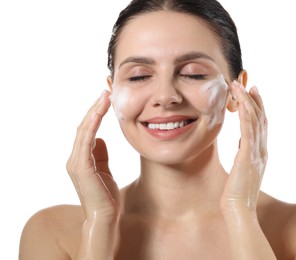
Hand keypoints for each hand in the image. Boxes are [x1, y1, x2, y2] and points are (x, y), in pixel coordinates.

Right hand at [66, 90, 121, 222]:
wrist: (105, 217)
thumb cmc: (106, 196)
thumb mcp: (105, 170)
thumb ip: (100, 155)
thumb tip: (100, 139)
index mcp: (81, 159)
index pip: (87, 131)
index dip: (95, 114)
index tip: (106, 100)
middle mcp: (75, 158)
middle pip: (84, 127)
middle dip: (95, 108)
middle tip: (106, 92)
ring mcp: (76, 162)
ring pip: (84, 130)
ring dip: (94, 112)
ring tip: (105, 97)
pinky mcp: (82, 167)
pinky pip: (86, 141)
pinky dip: (92, 125)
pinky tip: (100, 113)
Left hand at [221, 79, 267, 213]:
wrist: (239, 209)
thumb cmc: (237, 192)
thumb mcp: (243, 169)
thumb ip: (245, 154)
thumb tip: (242, 144)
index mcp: (260, 153)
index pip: (261, 125)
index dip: (258, 107)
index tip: (252, 93)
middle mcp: (261, 150)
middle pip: (260, 119)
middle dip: (254, 99)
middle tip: (248, 84)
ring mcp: (256, 153)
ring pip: (254, 121)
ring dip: (246, 102)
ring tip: (238, 87)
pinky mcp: (247, 157)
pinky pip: (247, 131)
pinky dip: (245, 115)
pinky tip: (240, 103)